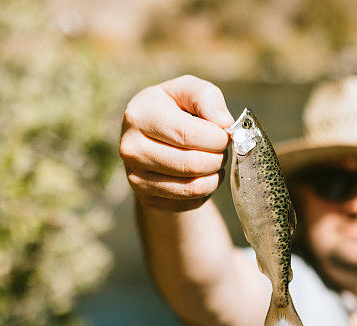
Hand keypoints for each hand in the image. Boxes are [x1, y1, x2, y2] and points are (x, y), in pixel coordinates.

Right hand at [119, 75, 233, 210]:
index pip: (187, 134)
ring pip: (192, 187)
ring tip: (215, 160)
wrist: (153, 137)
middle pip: (191, 164)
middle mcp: (131, 148)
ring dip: (215, 175)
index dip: (216, 137)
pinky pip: (189, 202)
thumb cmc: (175, 109)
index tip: (225, 134)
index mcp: (139, 116)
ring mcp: (135, 177)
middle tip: (221, 149)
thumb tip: (224, 123)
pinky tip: (205, 175)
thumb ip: (208, 98)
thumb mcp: (189, 91)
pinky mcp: (146, 198)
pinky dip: (207, 190)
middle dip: (218, 157)